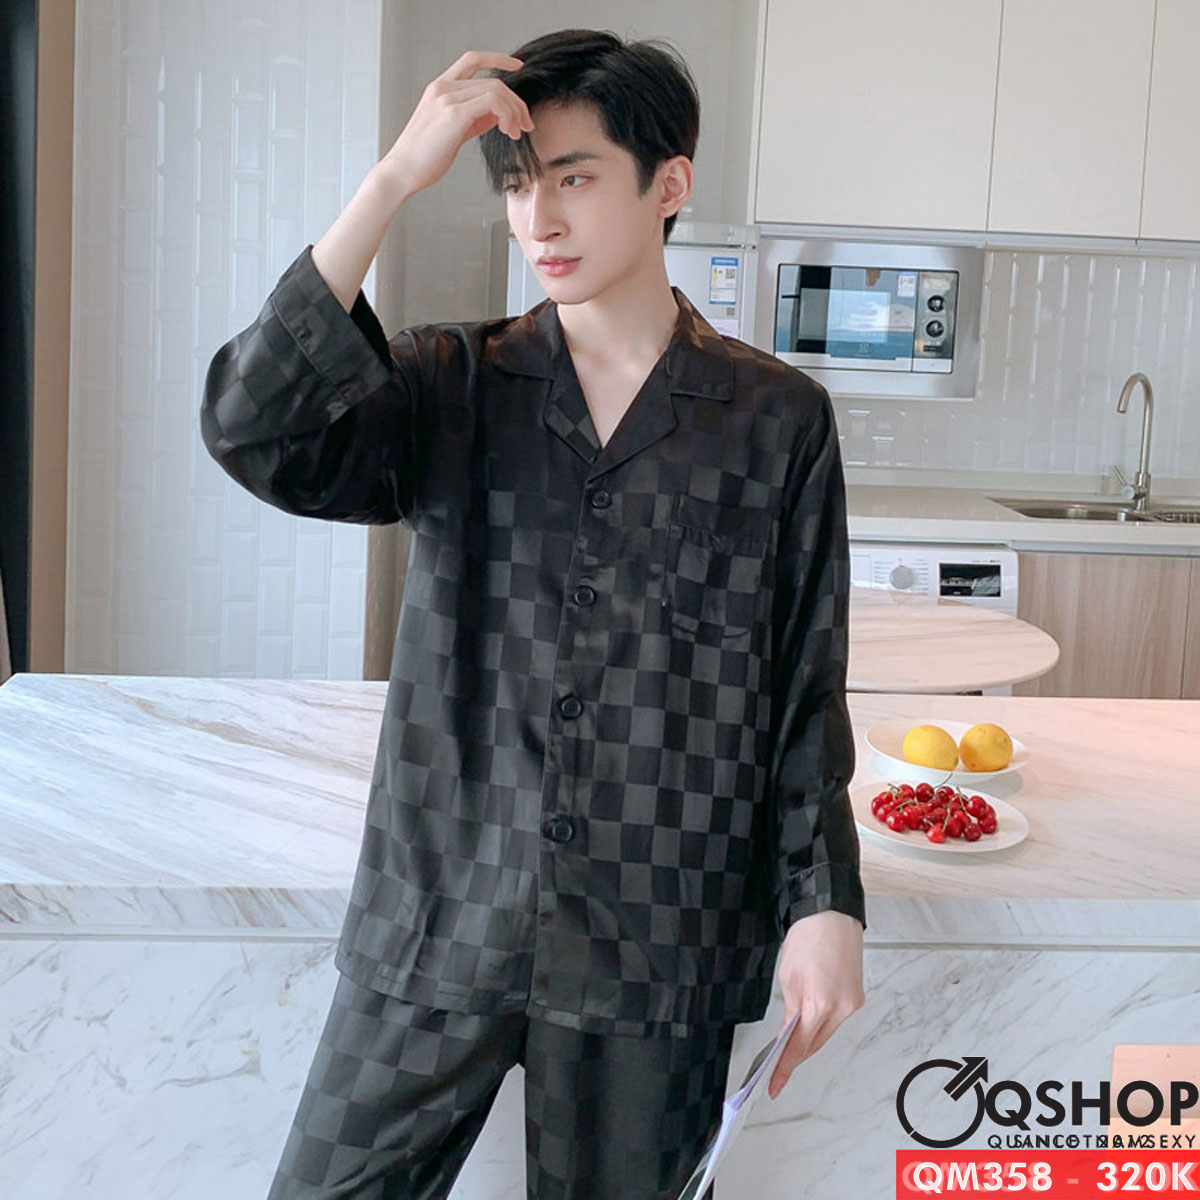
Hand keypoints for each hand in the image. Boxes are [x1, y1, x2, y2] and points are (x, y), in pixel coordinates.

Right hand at [378, 50, 533, 198]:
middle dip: (516, 103)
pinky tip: (507, 131)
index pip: (472, 60)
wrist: (402, 172)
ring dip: (514, 111)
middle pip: (493, 81)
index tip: (517, 66)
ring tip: (516, 133)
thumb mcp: (453, 133)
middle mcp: (442, 87)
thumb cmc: (426, 157)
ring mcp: (447, 97)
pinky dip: (507, 115)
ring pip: (496, 90)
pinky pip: (492, 102)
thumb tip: (499, 116)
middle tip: (526, 126)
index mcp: (439, 87)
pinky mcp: (453, 114)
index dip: (497, 58)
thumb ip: (474, 120)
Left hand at [767, 909, 864, 1099]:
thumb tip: (789, 1035)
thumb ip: (790, 1012)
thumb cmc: (807, 938)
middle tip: (776, 1067)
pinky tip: (810, 1022)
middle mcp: (841, 1009)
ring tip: (790, 1041)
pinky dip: (822, 1023)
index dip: (784, 1068)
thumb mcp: (788, 978)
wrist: (830, 914)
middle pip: (815, 1043)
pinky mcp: (857, 996)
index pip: (799, 1047)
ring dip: (809, 1037)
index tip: (774, 1085)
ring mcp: (853, 1004)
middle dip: (796, 1054)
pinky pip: (836, 1019)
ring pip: (826, 1032)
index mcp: (819, 1004)